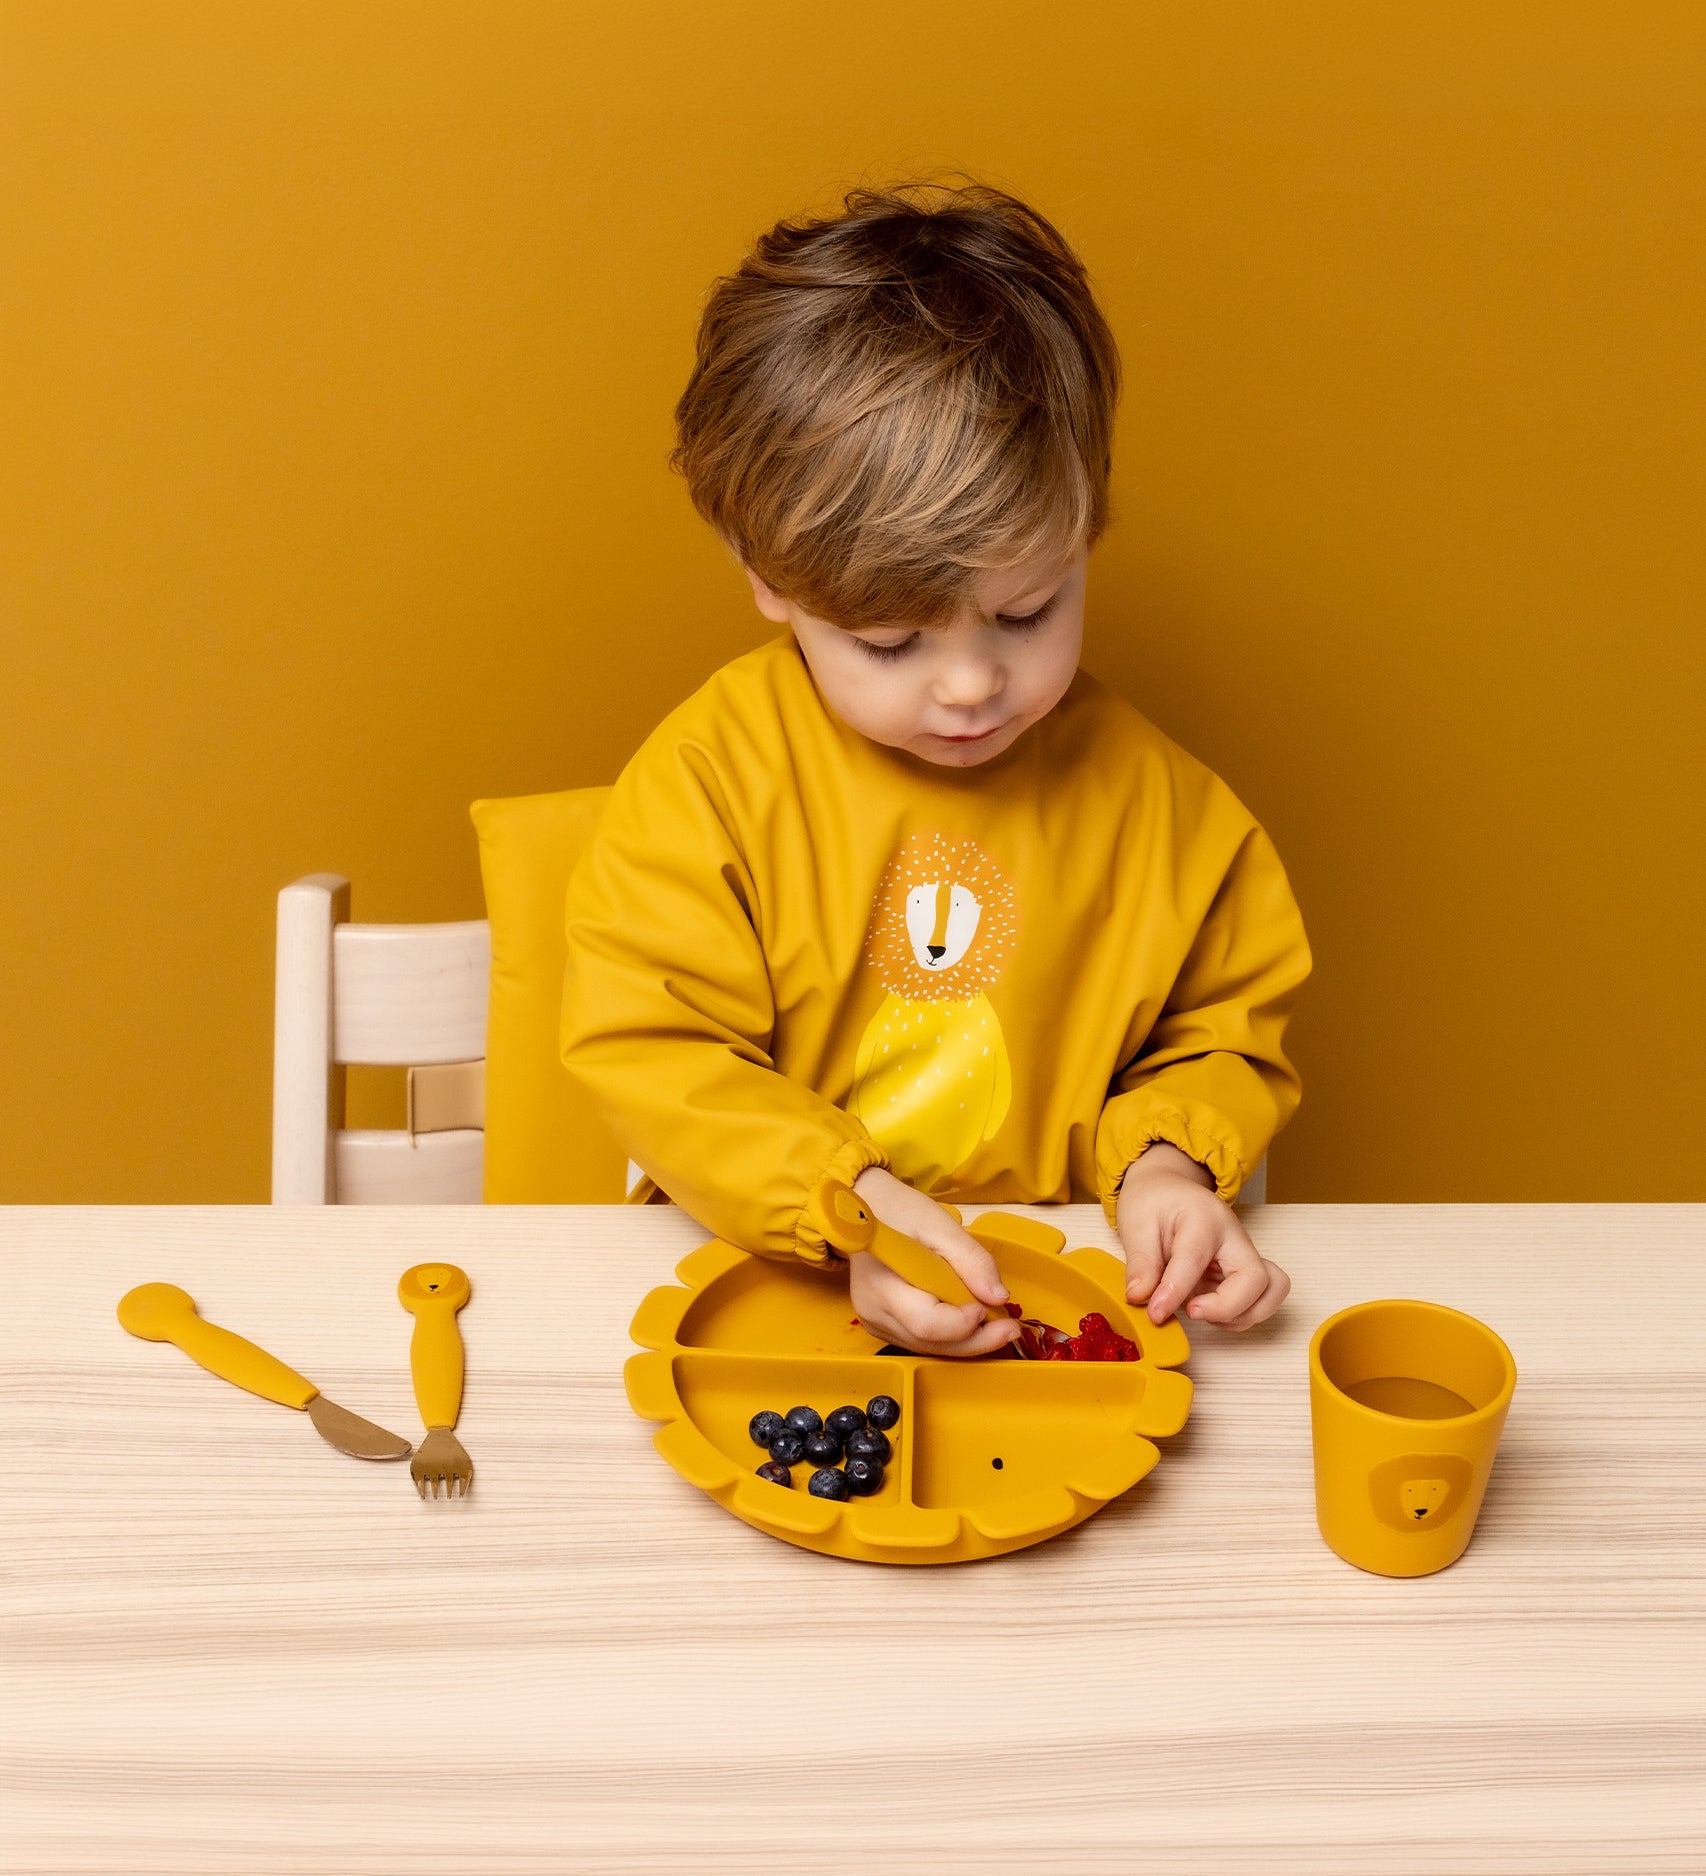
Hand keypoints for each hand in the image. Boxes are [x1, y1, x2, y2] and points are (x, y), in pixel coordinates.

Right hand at [846, 1167, 1019, 1357]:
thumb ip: (972, 1261)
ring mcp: (875, 1322)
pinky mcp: (882, 1325)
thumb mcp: (941, 1225)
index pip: (927, 1323)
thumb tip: (999, 1298)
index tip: (989, 1305)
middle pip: (930, 1343)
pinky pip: (922, 1340)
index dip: (963, 1322)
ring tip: (994, 1322)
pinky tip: (968, 1319)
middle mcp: (874, 1312)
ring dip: (965, 1340)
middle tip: (1009, 1328)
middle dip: (975, 1339)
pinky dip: (949, 1335)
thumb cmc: (899, 1211)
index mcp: (882, 1285)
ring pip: (929, 1347)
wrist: (866, 1208)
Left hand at [1116, 1143, 1289, 1330]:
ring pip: (1272, 1291)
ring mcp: (1243, 1254)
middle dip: (1226, 1307)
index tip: (1155, 1313)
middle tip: (1190, 1310)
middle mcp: (1234, 1236)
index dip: (1175, 1292)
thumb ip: (1140, 1264)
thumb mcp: (1136, 1225)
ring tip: (1203, 1312)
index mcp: (1203, 1218)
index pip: (1196, 1260)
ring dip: (1242, 1315)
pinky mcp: (1244, 1271)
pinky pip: (1262, 1298)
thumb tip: (1139, 1298)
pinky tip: (1209, 1311)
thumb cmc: (1154, 1202)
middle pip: (1256, 1279)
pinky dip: (1242, 1315)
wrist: (1168, 1188)